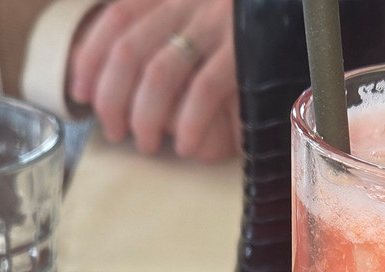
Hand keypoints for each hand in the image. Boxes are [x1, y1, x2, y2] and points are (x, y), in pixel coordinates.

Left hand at [69, 0, 239, 162]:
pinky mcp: (248, 53)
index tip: (81, 92)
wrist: (303, 19)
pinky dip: (188, 122)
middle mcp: (193, 2)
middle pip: (130, 51)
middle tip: (114, 131)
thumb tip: (104, 73)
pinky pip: (205, 90)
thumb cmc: (246, 32)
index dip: (91, 56)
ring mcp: (221, 25)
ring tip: (146, 144)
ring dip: (144, 117)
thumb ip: (161, 33)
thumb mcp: (199, 18)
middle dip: (112, 99)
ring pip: (160, 73)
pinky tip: (183, 145)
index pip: (117, 17)